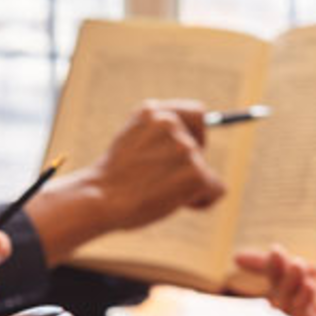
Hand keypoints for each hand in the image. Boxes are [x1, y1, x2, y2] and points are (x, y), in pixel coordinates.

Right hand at [26, 100, 225, 264]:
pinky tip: (174, 203)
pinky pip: (216, 190)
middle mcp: (170, 124)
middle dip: (186, 166)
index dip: (194, 134)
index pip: (197, 114)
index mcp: (152, 112)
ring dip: (187, 186)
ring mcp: (184, 148)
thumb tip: (193, 148)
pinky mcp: (195, 173)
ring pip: (204, 171)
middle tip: (156, 181)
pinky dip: (201, 201)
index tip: (183, 151)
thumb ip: (158, 138)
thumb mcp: (131, 143)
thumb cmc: (111, 180)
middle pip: (200, 146)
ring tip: (157, 193)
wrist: (99, 199)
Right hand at [235, 208, 315, 315]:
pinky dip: (298, 303)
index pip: (288, 271)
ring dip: (284, 284)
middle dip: (271, 271)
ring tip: (295, 264)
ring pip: (287, 304)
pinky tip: (307, 284)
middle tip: (275, 254)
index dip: (264, 264)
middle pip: (281, 287)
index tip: (239, 256)